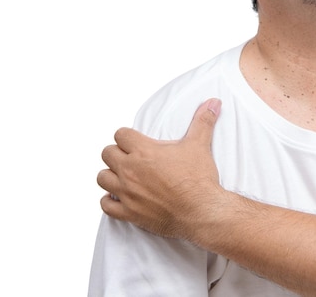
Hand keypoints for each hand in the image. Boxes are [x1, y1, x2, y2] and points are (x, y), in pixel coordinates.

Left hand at [97, 98, 222, 238]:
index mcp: (144, 151)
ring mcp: (127, 192)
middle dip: (117, 154)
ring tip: (123, 176)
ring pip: (102, 178)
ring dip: (110, 175)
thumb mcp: (199, 145)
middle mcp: (130, 170)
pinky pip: (105, 205)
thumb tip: (213, 102)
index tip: (135, 142)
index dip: (127, 136)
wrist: (201, 211)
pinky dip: (110, 201)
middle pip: (107, 154)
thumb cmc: (199, 179)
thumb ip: (202, 121)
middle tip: (131, 158)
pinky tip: (120, 198)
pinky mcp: (129, 212)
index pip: (120, 134)